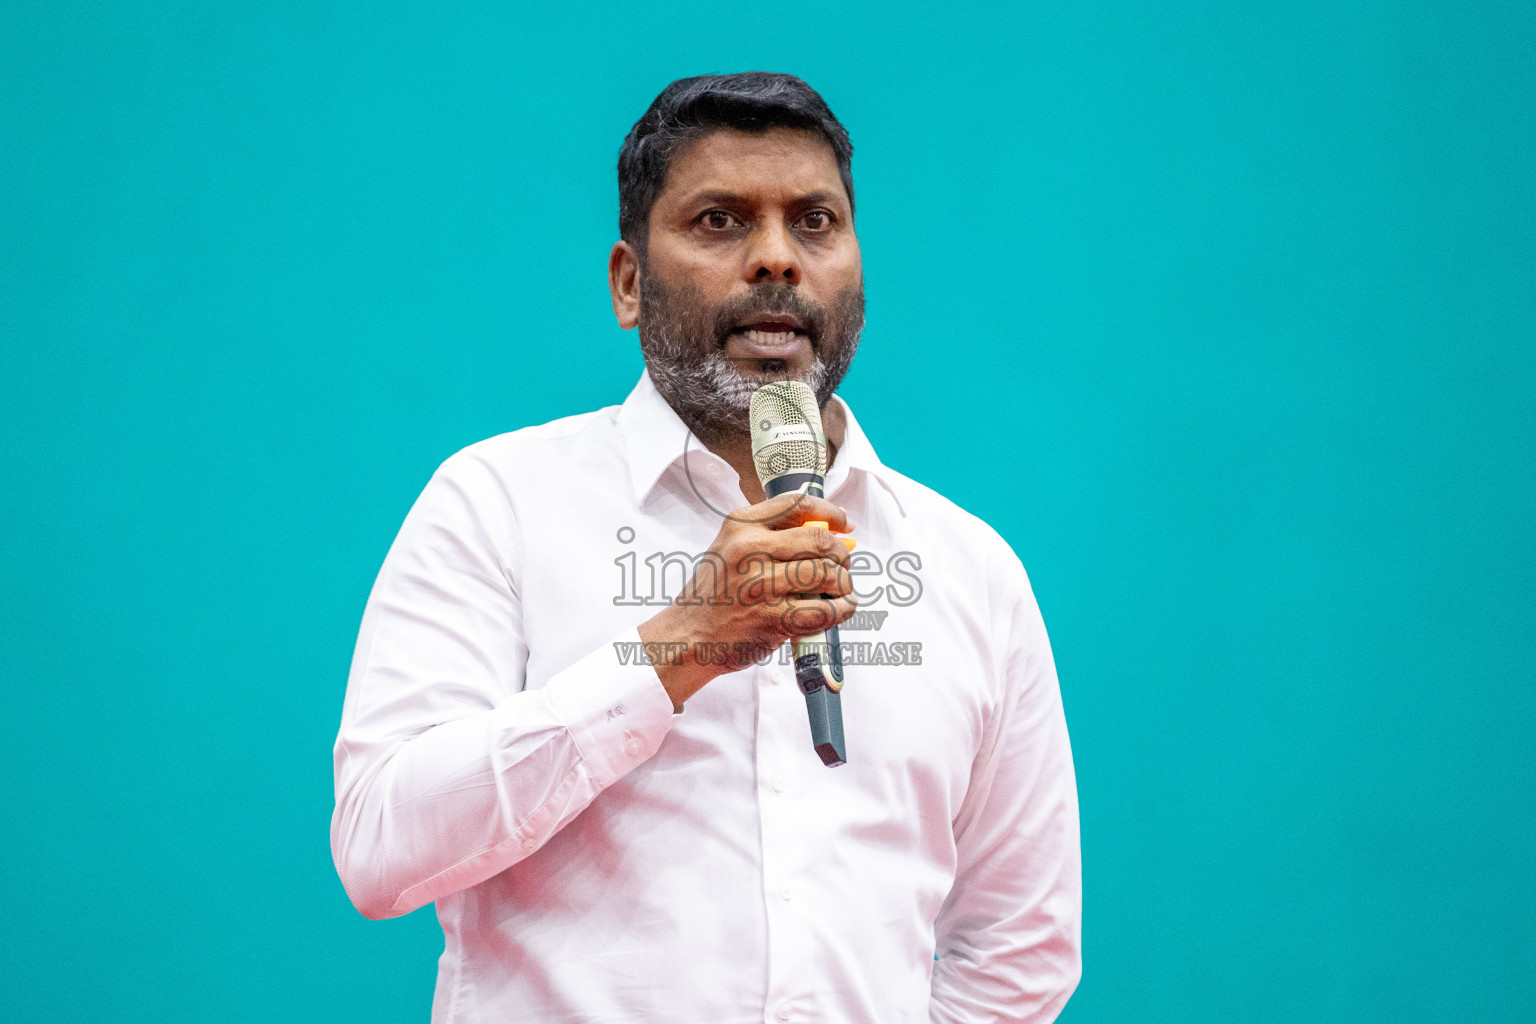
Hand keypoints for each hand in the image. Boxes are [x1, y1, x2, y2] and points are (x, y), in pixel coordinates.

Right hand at [637, 493, 857, 709]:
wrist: (688, 636)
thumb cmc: (714, 594)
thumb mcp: (730, 547)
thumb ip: (768, 535)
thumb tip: (823, 529)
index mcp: (741, 525)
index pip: (798, 504)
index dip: (831, 512)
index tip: (844, 523)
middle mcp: (750, 550)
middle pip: (820, 540)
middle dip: (841, 553)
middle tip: (843, 564)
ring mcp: (760, 586)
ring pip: (826, 575)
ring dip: (844, 583)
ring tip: (841, 589)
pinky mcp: (771, 619)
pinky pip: (824, 611)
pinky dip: (842, 609)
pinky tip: (841, 609)